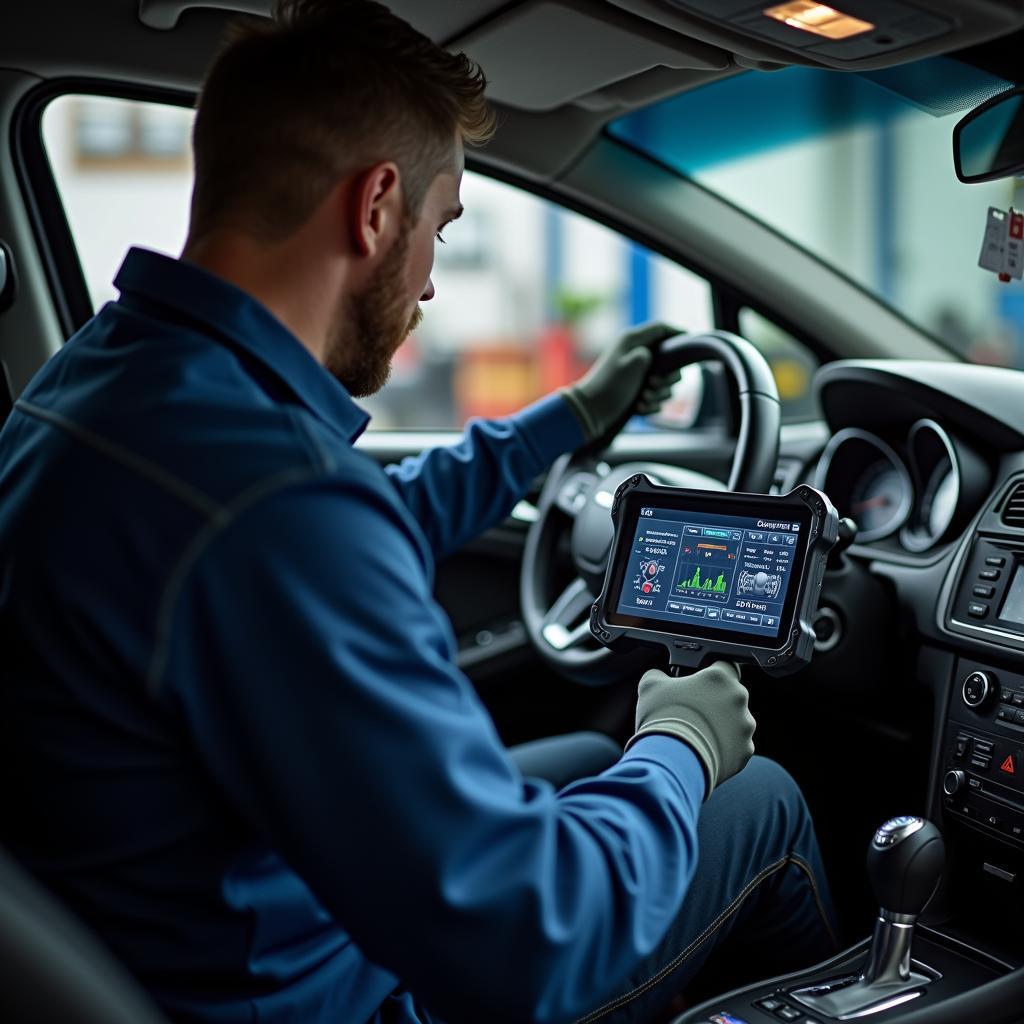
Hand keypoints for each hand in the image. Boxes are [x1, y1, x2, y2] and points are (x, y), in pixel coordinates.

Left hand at [560, 322, 683, 443]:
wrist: (591, 412)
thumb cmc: (610, 386)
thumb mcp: (633, 363)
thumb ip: (651, 352)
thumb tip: (661, 356)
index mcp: (633, 341)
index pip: (662, 328)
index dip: (678, 333)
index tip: (690, 345)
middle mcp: (637, 355)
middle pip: (670, 361)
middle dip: (668, 377)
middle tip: (653, 384)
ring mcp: (638, 375)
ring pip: (666, 383)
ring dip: (659, 394)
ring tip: (643, 399)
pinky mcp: (637, 392)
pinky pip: (657, 398)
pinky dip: (651, 405)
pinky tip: (639, 408)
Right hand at [626, 661, 754, 795]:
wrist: (673, 760)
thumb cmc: (664, 719)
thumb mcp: (650, 687)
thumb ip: (657, 675)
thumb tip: (657, 676)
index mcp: (719, 678)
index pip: (725, 666)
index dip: (711, 673)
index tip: (701, 682)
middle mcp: (738, 699)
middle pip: (731, 695)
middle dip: (715, 702)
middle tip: (694, 712)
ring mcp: (744, 727)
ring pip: (736, 722)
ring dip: (721, 725)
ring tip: (697, 734)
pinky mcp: (745, 751)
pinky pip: (737, 746)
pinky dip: (724, 748)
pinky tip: (704, 750)